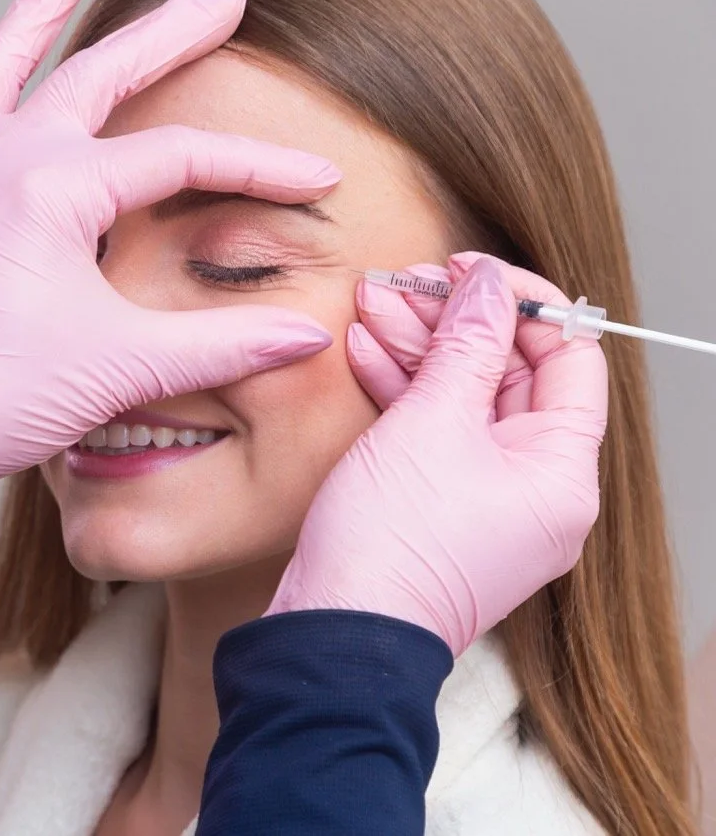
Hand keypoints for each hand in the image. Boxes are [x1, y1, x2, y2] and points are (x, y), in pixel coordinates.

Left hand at [0, 0, 339, 525]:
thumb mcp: (121, 367)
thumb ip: (221, 344)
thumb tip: (306, 335)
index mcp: (55, 190)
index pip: (182, 157)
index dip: (257, 164)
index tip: (315, 175)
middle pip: (100, 75)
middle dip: (168, 33)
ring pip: (3, 66)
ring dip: (42, 15)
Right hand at [268, 254, 608, 655]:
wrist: (336, 634)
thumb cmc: (393, 545)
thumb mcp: (432, 423)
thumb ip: (466, 346)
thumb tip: (489, 288)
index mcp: (560, 472)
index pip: (568, 359)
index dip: (523, 303)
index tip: (471, 270)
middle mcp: (534, 488)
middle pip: (509, 376)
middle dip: (456, 322)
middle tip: (408, 283)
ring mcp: (484, 500)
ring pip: (463, 400)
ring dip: (419, 348)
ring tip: (375, 303)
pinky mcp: (437, 508)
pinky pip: (434, 434)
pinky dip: (403, 391)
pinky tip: (367, 351)